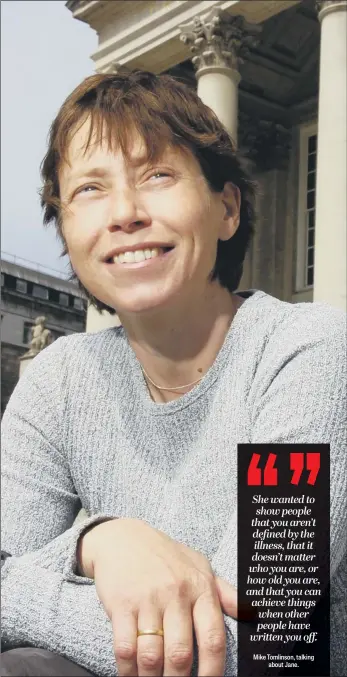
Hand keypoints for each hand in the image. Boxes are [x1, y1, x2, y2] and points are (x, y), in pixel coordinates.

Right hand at [78, 518, 236, 676]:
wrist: (122, 538)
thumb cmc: (165, 556)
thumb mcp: (199, 565)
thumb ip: (224, 592)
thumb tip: (251, 612)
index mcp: (200, 588)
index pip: (213, 638)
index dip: (212, 670)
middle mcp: (176, 594)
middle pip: (180, 654)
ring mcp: (148, 600)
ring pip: (152, 656)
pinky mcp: (122, 605)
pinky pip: (125, 648)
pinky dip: (128, 669)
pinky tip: (131, 673)